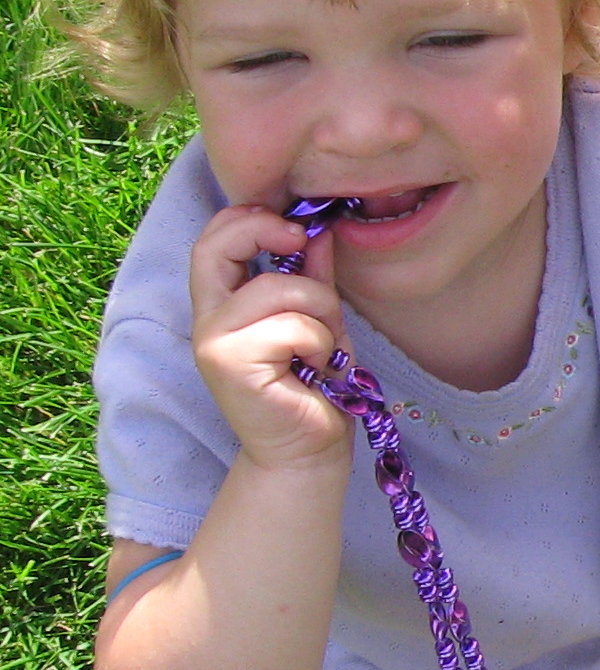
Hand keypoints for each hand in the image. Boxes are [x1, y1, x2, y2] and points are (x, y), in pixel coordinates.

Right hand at [185, 203, 351, 469]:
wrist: (307, 451)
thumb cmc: (313, 385)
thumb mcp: (316, 319)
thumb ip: (310, 276)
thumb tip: (317, 230)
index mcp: (222, 305)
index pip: (210, 241)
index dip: (245, 218)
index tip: (293, 224)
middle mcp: (207, 319)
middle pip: (217, 247)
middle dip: (267, 231)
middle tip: (302, 242)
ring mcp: (213, 340)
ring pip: (280, 287)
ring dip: (321, 310)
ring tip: (322, 345)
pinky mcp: (230, 362)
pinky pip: (294, 326)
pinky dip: (321, 343)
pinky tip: (316, 369)